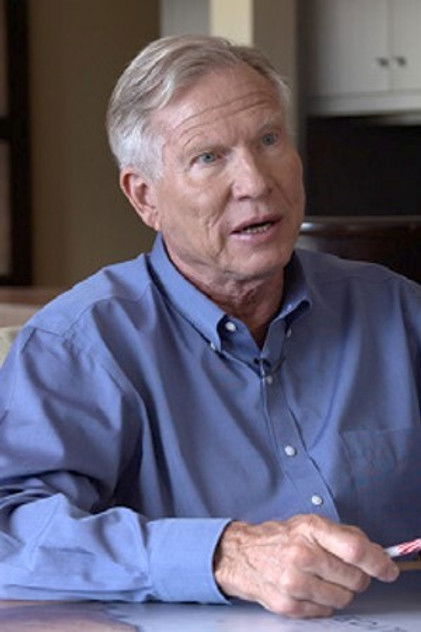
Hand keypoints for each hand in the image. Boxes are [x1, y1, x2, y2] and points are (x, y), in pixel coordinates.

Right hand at [213, 514, 398, 618]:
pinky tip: (310, 589)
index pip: (355, 549)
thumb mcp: (309, 525)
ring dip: (340, 591)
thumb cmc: (280, 538)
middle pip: (354, 578)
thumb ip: (344, 536)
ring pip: (344, 598)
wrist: (241, 555)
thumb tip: (375, 554)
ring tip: (323, 579)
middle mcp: (301, 554)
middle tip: (346, 572)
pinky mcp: (288, 605)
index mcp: (310, 529)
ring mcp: (293, 582)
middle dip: (357, 577)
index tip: (388, 569)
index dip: (377, 562)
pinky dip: (324, 603)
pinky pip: (326, 611)